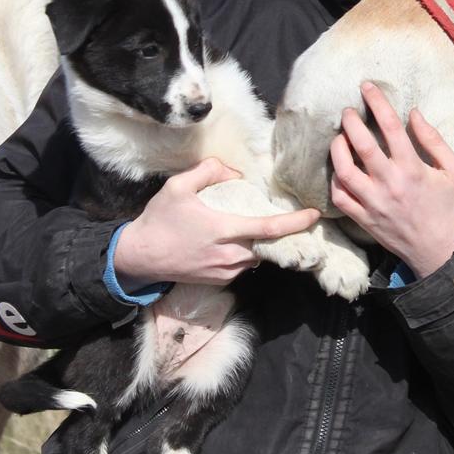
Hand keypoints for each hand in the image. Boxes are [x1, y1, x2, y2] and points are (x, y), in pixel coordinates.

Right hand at [114, 158, 320, 287]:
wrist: (139, 257)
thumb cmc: (159, 220)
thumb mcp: (178, 186)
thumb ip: (209, 171)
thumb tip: (234, 172)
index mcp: (222, 230)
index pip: (268, 228)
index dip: (295, 222)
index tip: (313, 215)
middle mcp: (228, 255)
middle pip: (268, 245)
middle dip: (281, 234)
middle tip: (291, 220)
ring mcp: (224, 272)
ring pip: (256, 256)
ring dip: (260, 243)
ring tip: (254, 227)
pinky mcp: (219, 281)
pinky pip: (243, 266)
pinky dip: (246, 253)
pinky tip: (235, 241)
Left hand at [329, 82, 453, 278]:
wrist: (439, 251)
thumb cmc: (448, 207)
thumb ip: (435, 140)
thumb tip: (414, 113)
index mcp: (412, 168)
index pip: (390, 126)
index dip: (377, 102)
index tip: (367, 87)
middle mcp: (389, 183)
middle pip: (361, 145)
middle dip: (351, 121)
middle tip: (348, 111)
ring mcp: (373, 202)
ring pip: (344, 170)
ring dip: (338, 148)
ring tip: (339, 137)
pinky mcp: (363, 218)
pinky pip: (340, 196)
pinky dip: (335, 179)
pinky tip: (339, 168)